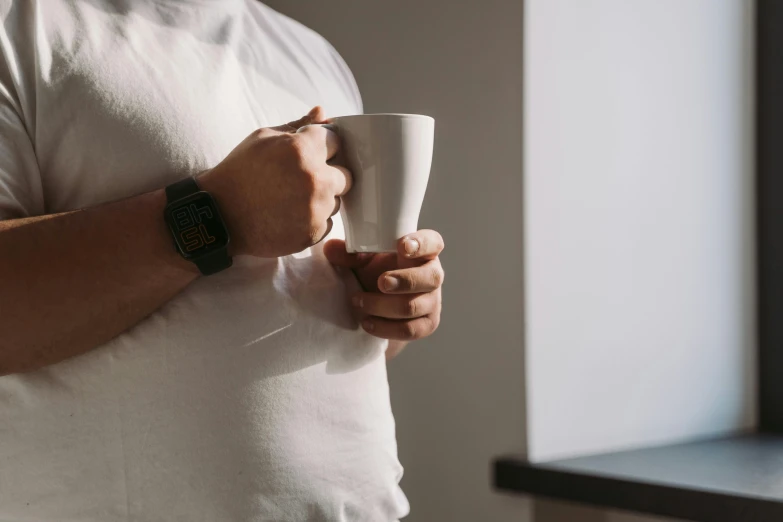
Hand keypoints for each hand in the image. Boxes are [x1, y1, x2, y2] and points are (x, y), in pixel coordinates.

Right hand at [198, 107, 350, 257]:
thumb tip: (322, 113)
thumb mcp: (263, 139)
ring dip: (321, 199)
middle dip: (329, 175)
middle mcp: (315, 180)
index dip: (323, 147)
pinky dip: (313, 220)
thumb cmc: (239, 173)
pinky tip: (289, 215)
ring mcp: (316, 209)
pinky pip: (327, 223)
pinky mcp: (313, 233)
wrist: (219, 216)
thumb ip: (298, 126)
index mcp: (303, 150)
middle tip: (301, 180)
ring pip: (336, 201)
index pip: (336, 141)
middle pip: (346, 175)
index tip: (310, 154)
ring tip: (290, 199)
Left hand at [324, 230, 444, 357]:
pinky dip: (385, 328)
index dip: (422, 244)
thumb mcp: (363, 261)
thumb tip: (330, 248)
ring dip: (382, 306)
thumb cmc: (377, 273)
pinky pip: (410, 330)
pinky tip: (367, 323)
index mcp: (422, 252)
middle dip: (404, 280)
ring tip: (358, 301)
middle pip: (431, 277)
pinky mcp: (427, 324)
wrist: (382, 308)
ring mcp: (432, 301)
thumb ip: (348, 253)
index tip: (403, 246)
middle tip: (381, 282)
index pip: (433, 242)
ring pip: (413, 306)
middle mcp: (432, 275)